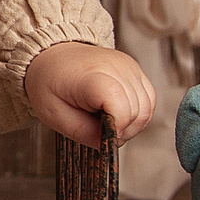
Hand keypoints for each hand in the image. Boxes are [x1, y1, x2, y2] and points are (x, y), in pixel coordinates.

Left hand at [25, 41, 155, 148]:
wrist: (53, 55)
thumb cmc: (51, 83)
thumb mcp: (55, 115)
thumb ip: (84, 133)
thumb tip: (109, 143)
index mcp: (92, 77)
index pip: (121, 108)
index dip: (115, 129)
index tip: (101, 135)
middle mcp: (116, 67)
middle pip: (137, 112)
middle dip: (122, 130)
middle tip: (100, 130)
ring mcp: (129, 65)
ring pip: (147, 108)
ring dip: (132, 123)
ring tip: (108, 120)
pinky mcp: (135, 68)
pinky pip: (149, 99)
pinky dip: (138, 112)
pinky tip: (117, 112)